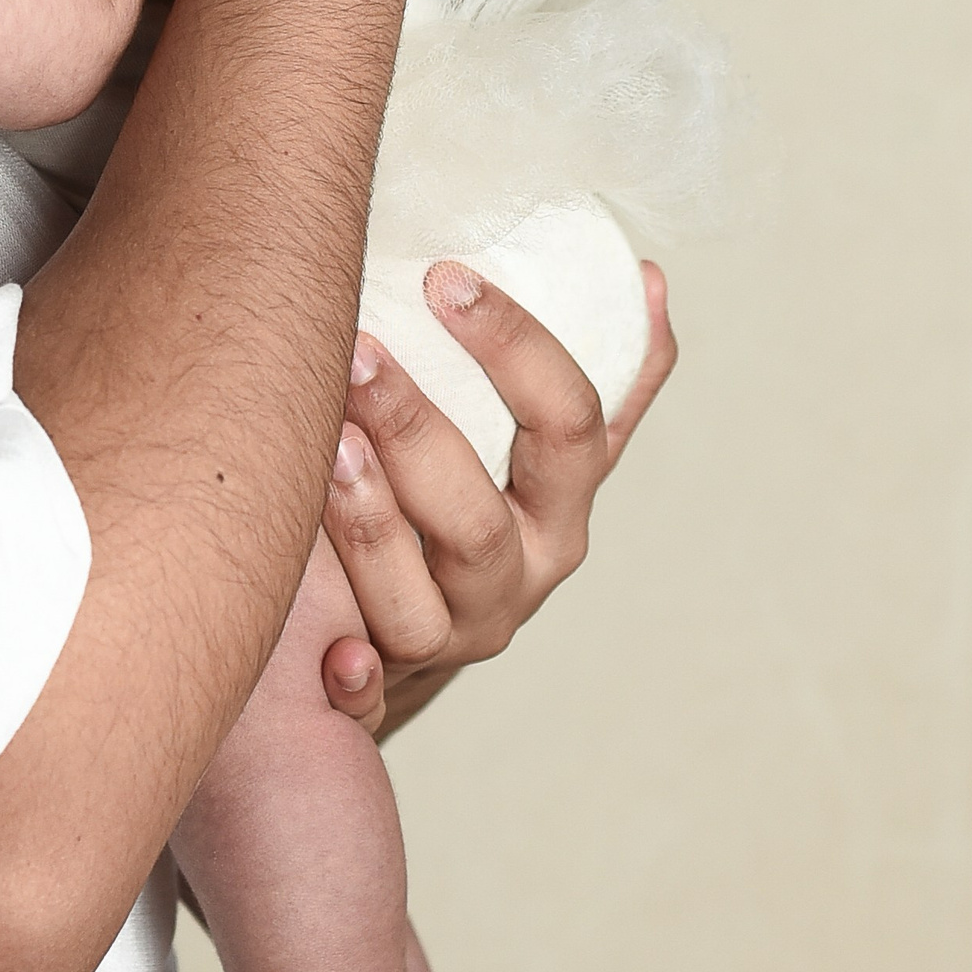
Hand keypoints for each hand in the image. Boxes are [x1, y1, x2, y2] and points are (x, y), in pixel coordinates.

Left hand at [318, 259, 679, 732]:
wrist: (411, 626)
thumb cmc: (471, 501)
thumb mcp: (542, 446)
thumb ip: (603, 372)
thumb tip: (647, 278)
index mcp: (561, 506)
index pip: (567, 424)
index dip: (516, 348)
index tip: (448, 279)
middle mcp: (516, 577)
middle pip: (478, 517)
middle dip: (416, 429)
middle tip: (357, 351)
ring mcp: (448, 634)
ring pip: (414, 598)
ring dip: (369, 526)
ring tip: (323, 447)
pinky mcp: (385, 679)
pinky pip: (368, 693)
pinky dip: (350, 681)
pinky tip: (328, 652)